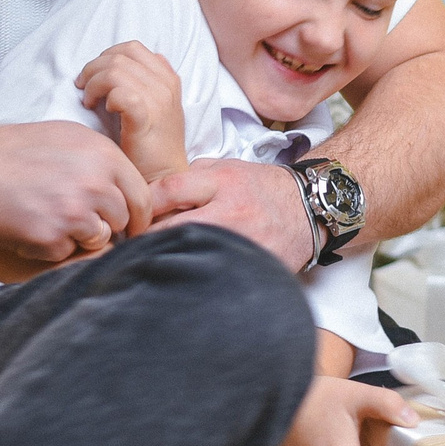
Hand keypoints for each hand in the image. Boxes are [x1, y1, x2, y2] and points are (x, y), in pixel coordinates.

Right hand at [0, 119, 151, 266]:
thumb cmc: (16, 149)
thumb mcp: (69, 137)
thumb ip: (103, 160)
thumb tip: (126, 187)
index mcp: (104, 156)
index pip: (142, 197)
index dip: (137, 215)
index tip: (130, 224)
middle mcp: (95, 184)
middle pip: (123, 221)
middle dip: (105, 223)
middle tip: (76, 217)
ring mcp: (74, 213)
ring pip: (99, 240)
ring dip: (79, 235)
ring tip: (50, 216)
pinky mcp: (52, 237)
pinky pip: (67, 252)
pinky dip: (51, 246)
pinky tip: (31, 224)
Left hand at [76, 42, 187, 180]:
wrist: (164, 177)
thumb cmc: (153, 146)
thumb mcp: (156, 107)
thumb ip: (145, 82)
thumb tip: (120, 63)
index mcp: (168, 79)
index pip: (132, 48)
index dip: (106, 56)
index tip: (94, 74)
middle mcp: (165, 86)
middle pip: (120, 56)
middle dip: (93, 68)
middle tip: (83, 87)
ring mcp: (158, 102)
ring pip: (115, 71)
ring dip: (94, 83)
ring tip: (89, 101)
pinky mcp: (147, 120)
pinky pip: (121, 93)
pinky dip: (106, 97)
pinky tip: (104, 110)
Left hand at [148, 157, 312, 270]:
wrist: (310, 208)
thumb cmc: (265, 189)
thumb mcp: (231, 168)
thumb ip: (196, 175)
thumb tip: (160, 192)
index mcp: (223, 182)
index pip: (168, 190)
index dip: (144, 204)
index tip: (133, 215)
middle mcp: (230, 212)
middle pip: (171, 228)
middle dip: (147, 239)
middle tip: (134, 246)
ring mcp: (241, 242)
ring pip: (189, 256)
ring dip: (169, 260)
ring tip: (156, 263)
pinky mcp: (251, 264)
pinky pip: (213, 274)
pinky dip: (196, 276)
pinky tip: (187, 277)